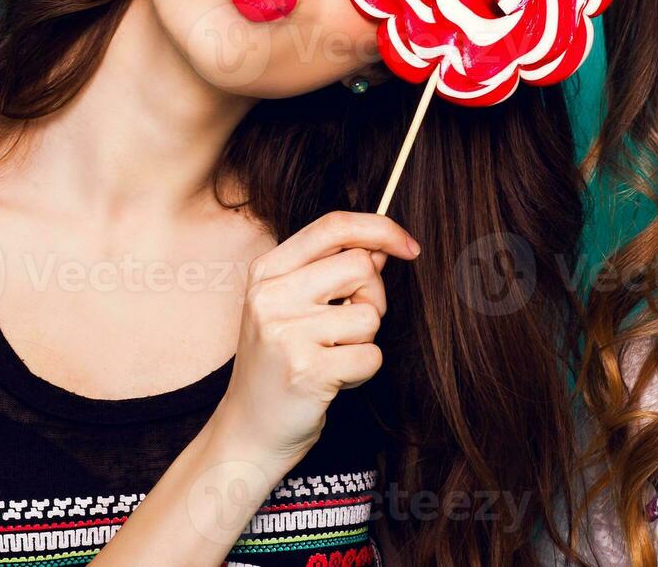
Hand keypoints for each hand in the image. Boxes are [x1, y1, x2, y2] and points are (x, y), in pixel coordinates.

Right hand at [211, 211, 419, 464]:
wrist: (248, 432)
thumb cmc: (280, 363)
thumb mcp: (292, 306)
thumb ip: (333, 271)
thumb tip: (383, 247)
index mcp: (266, 271)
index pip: (334, 225)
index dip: (381, 229)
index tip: (410, 247)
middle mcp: (270, 296)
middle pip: (361, 266)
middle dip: (372, 297)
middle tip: (349, 327)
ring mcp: (285, 333)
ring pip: (369, 315)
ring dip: (365, 339)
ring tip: (333, 356)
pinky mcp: (306, 371)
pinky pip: (371, 355)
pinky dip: (364, 369)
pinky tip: (335, 379)